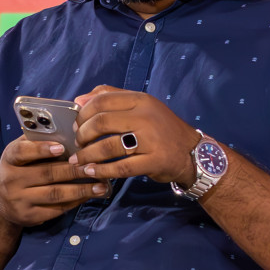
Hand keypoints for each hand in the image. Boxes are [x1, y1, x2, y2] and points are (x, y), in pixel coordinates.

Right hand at [0, 135, 107, 228]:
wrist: (1, 202)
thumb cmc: (19, 169)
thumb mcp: (21, 153)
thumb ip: (38, 140)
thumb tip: (68, 127)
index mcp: (9, 159)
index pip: (21, 152)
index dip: (41, 149)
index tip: (61, 148)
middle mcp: (10, 180)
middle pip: (46, 174)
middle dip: (74, 170)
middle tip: (95, 166)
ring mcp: (19, 200)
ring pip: (55, 194)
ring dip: (81, 189)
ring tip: (100, 185)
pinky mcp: (29, 216)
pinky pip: (56, 209)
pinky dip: (75, 202)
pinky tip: (89, 196)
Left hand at [67, 85, 201, 185]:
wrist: (192, 151)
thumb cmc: (159, 128)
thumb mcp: (140, 106)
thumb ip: (110, 97)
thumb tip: (78, 100)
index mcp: (141, 100)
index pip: (102, 101)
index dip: (83, 114)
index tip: (77, 126)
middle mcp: (146, 117)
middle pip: (101, 122)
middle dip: (82, 134)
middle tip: (78, 143)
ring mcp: (152, 139)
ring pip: (107, 146)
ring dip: (87, 155)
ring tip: (79, 161)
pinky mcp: (155, 161)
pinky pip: (121, 167)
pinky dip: (101, 170)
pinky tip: (92, 171)